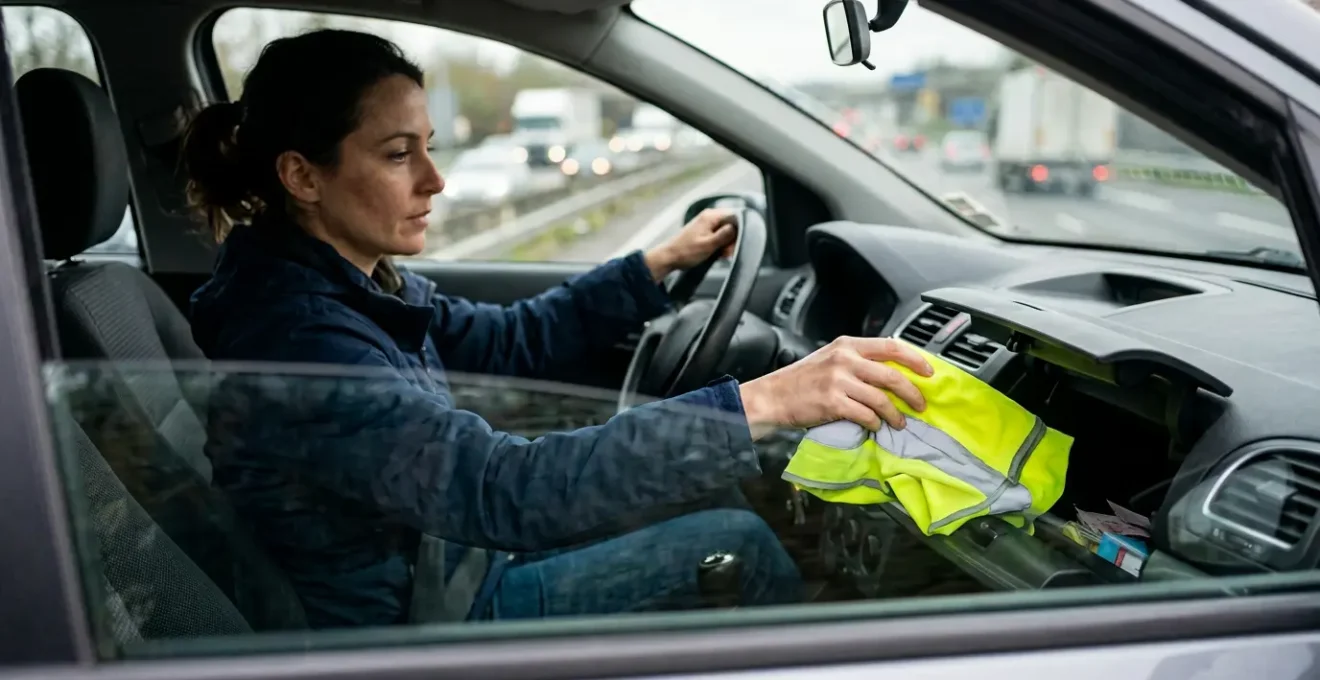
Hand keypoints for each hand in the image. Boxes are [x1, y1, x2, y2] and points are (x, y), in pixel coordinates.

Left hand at [643, 208, 738, 280]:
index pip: (735, 215)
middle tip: (728, 251)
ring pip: (726, 231)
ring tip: (722, 254)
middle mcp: (709, 216)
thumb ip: (725, 235)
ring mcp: (707, 224)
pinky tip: (718, 253)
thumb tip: (739, 227)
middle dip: (733, 238)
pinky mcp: (705, 231)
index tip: (736, 242)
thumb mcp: (708, 245)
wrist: (669, 257)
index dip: (740, 229)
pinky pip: (719, 235)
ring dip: (727, 243)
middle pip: (731, 224)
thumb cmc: (686, 252)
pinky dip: (720, 244)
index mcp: (710, 216)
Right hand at [737, 336, 933, 440]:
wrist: (773, 396)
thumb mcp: (830, 359)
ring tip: (899, 422)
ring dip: (895, 414)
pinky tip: (875, 427)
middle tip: (920, 405)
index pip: (891, 347)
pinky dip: (875, 423)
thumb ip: (857, 360)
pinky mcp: (833, 402)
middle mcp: (844, 359)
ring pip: (881, 399)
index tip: (930, 373)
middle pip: (892, 375)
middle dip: (912, 393)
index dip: (915, 360)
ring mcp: (838, 381)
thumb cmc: (802, 380)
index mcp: (847, 344)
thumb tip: (892, 370)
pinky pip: (865, 415)